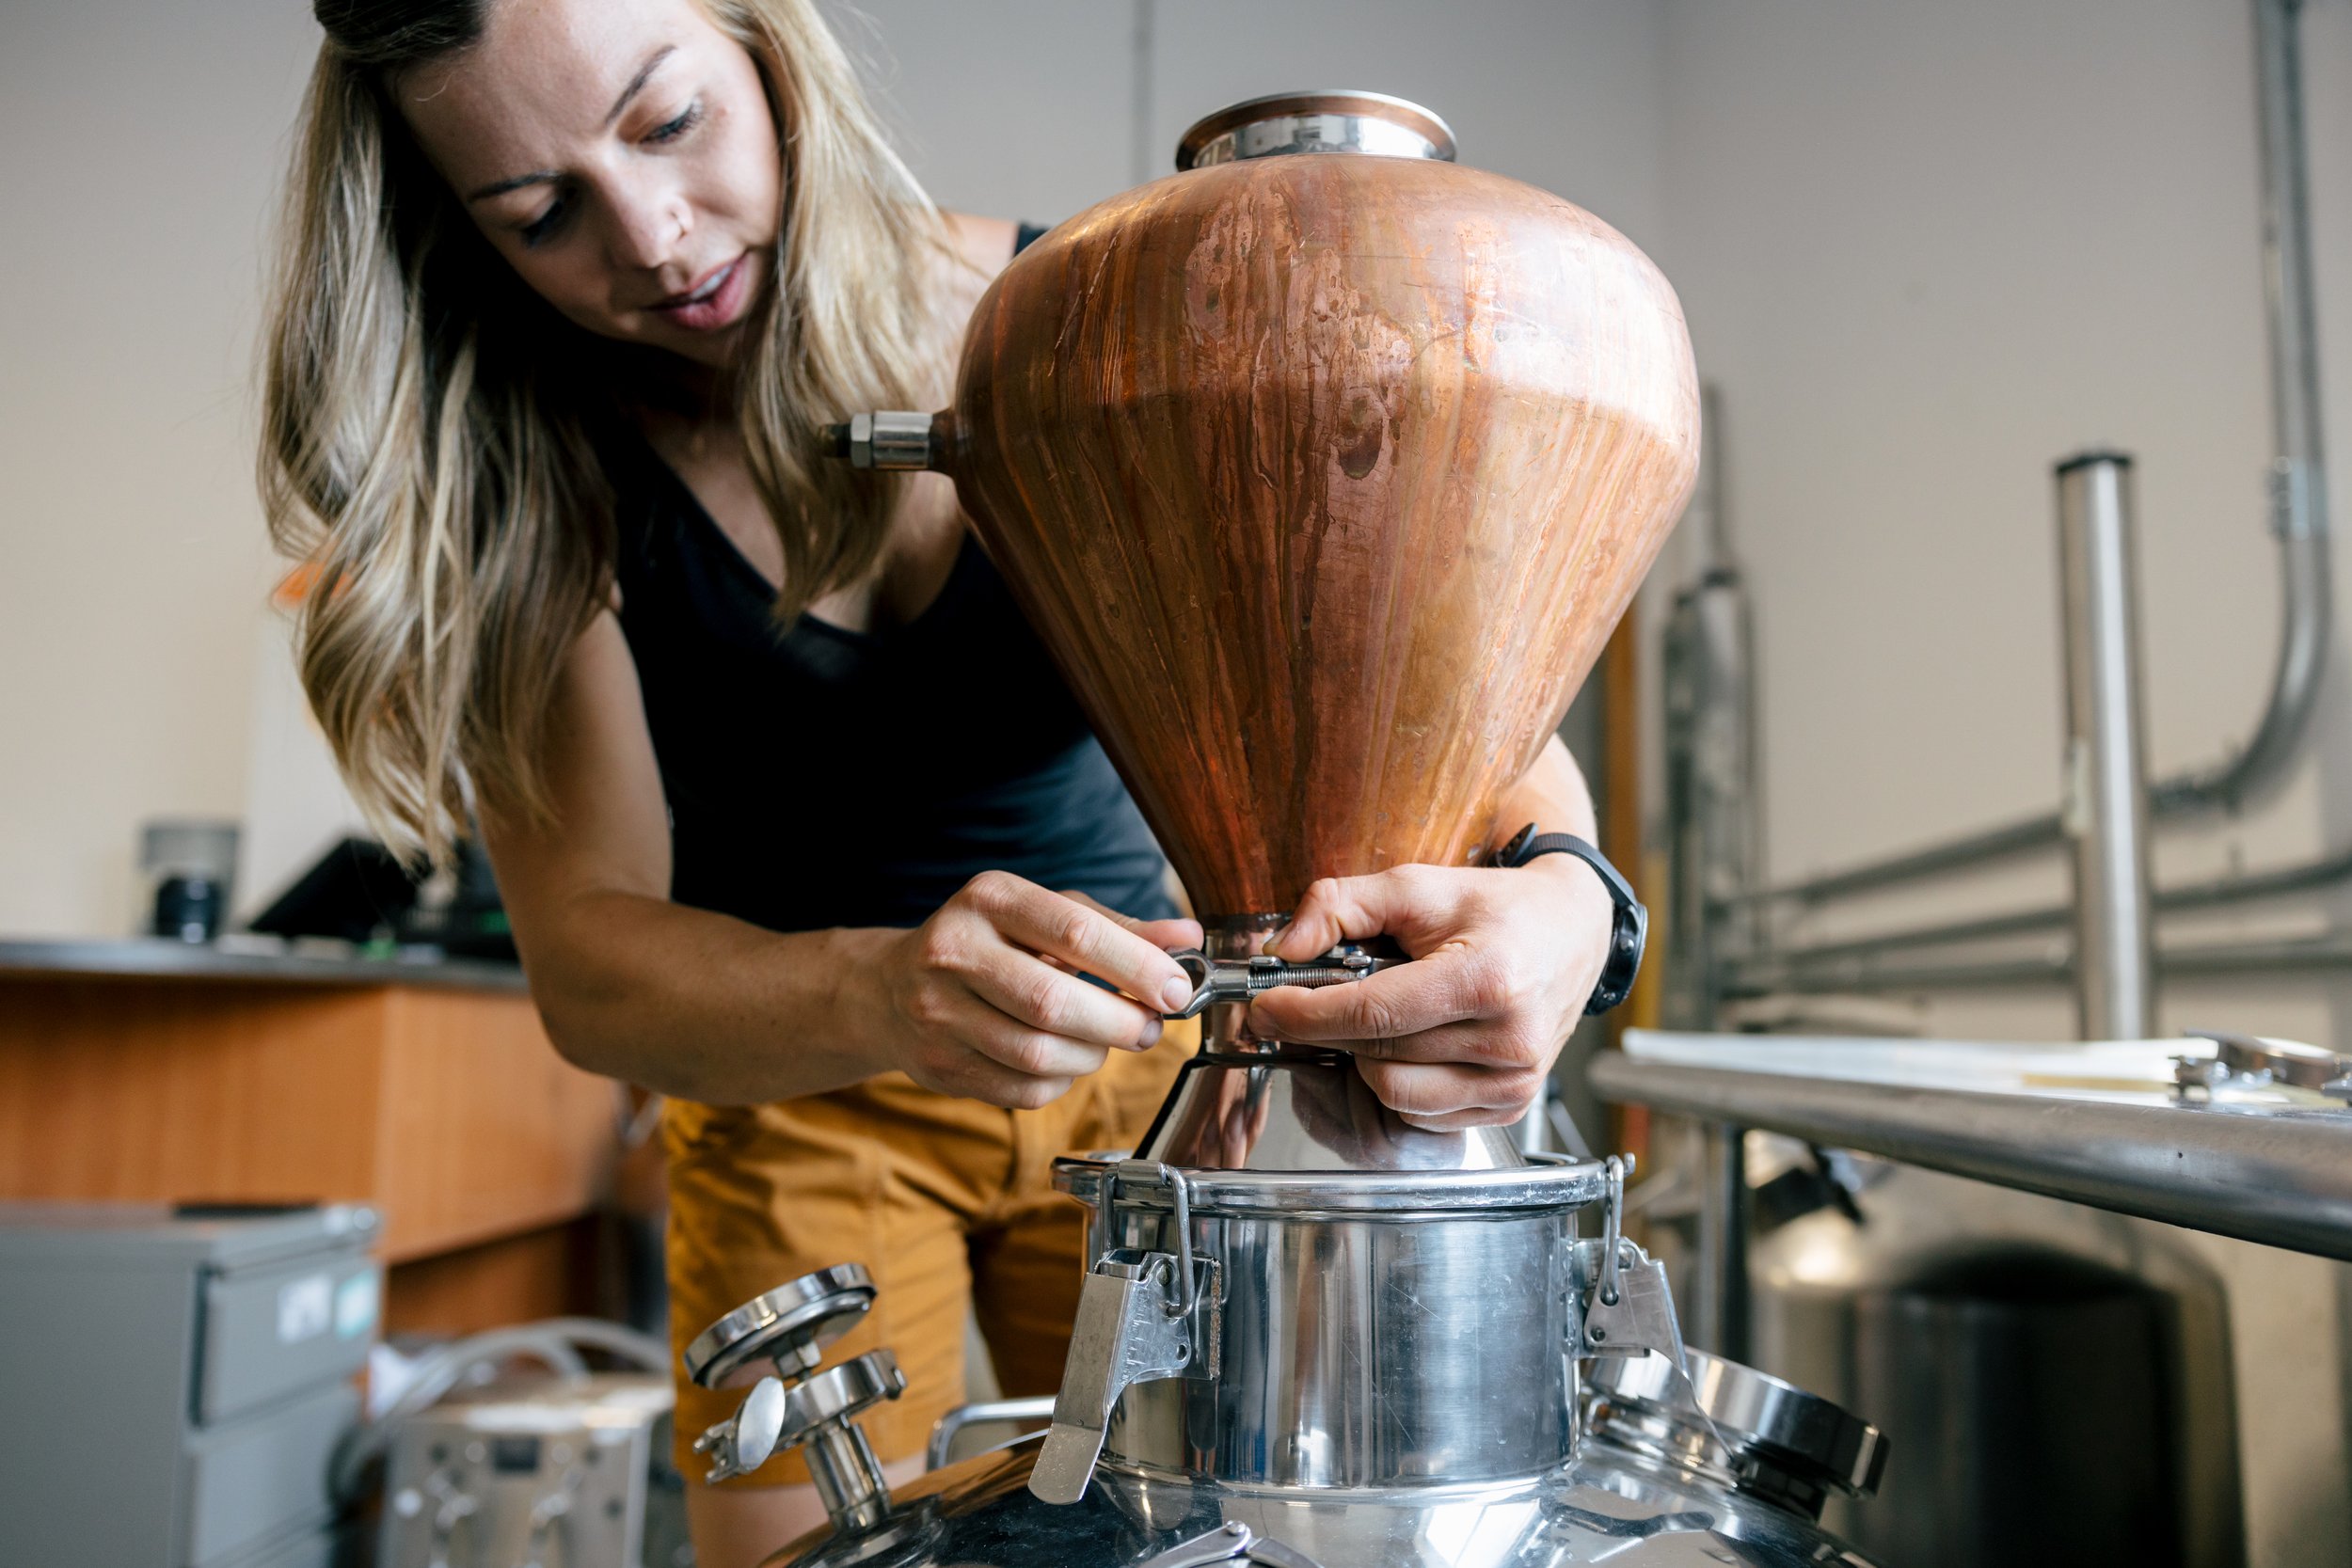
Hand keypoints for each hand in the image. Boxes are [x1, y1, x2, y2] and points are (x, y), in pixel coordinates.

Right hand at [878, 871, 1200, 1108]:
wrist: (893, 988)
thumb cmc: (993, 943)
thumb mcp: (1049, 916)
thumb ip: (1117, 929)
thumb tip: (1188, 940)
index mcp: (989, 898)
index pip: (1075, 932)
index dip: (1136, 966)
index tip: (1175, 989)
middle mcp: (953, 950)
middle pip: (1054, 1002)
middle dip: (1119, 1022)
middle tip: (1149, 1027)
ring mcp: (937, 1012)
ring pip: (1039, 1054)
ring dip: (1092, 1056)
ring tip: (1106, 1041)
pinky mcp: (937, 1065)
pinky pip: (1021, 1089)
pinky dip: (1060, 1082)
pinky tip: (1064, 1061)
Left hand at [1246, 859, 1613, 1128]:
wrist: (1572, 934)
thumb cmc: (1493, 909)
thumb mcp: (1415, 886)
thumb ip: (1341, 905)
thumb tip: (1282, 949)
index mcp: (1487, 979)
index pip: (1373, 1015)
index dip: (1306, 1014)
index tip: (1265, 1007)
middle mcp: (1509, 1040)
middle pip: (1377, 1055)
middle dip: (1329, 1031)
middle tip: (1311, 1001)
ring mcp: (1514, 1082)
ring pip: (1394, 1094)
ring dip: (1364, 1060)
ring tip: (1375, 1018)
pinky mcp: (1511, 1107)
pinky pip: (1422, 1114)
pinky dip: (1398, 1082)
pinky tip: (1408, 1043)